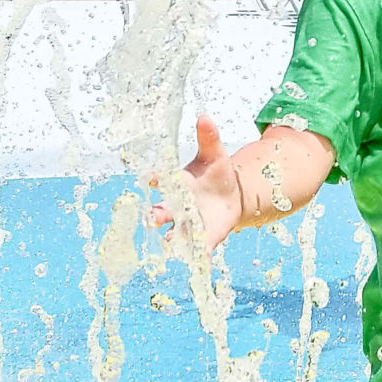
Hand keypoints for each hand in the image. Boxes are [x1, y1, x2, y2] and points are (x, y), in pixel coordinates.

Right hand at [147, 116, 244, 253]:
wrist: (231, 196)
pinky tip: (200, 266)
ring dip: (172, 240)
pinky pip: (198, 249)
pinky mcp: (204, 237)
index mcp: (177, 184)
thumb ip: (208, 138)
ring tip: (170, 246)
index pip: (161, 180)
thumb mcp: (215, 155)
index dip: (154, 179)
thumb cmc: (216, 173)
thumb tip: (205, 116)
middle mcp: (177, 206)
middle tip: (151, 217)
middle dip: (156, 215)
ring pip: (174, 234)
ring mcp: (188, 224)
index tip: (150, 177)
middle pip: (161, 211)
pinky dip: (198, 257)